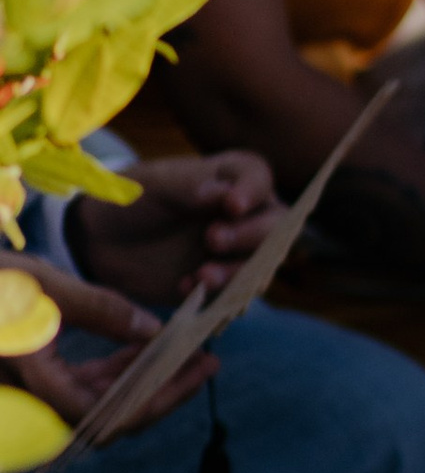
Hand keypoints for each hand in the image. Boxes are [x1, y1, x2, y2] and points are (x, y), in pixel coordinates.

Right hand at [0, 257, 208, 440]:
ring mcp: (32, 394)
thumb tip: (151, 330)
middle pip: (111, 416)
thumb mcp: (41, 283)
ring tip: (185, 350)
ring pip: (100, 403)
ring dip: (143, 380)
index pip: (109, 417)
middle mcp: (32, 400)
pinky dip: (115, 372)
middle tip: (208, 361)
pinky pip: (81, 388)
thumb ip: (98, 309)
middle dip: (163, 391)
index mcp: (33, 381)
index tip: (199, 367)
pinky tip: (145, 347)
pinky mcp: (33, 379)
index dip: (161, 398)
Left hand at [74, 151, 279, 304]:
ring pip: (262, 264)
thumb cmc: (129, 201)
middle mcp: (243, 214)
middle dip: (251, 236)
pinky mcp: (224, 282)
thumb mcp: (150, 186)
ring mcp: (236, 250)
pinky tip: (187, 289)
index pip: (258, 178)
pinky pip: (237, 293)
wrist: (101, 241)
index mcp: (228, 177)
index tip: (232, 206)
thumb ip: (186, 187)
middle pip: (275, 225)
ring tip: (202, 276)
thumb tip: (222, 194)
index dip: (253, 192)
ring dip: (238, 273)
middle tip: (212, 240)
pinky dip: (218, 295)